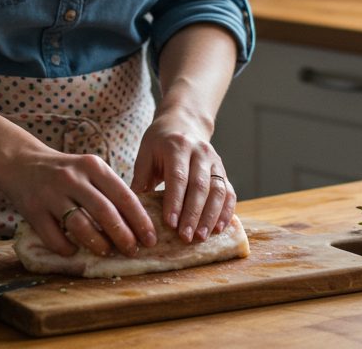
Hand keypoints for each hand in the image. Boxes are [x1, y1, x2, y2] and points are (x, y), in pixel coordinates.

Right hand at [0, 148, 157, 258]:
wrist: (20, 163)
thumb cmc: (64, 171)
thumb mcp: (88, 170)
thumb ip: (109, 190)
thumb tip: (137, 223)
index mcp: (93, 166)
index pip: (124, 196)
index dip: (140, 221)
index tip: (150, 239)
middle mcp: (73, 178)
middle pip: (105, 212)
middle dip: (123, 236)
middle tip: (132, 251)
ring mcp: (52, 194)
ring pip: (80, 226)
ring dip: (98, 244)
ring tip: (107, 251)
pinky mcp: (33, 210)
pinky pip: (54, 237)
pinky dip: (67, 248)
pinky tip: (74, 250)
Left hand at [131, 108, 235, 242]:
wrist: (183, 124)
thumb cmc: (159, 143)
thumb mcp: (146, 154)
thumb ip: (140, 180)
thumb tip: (131, 210)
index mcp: (178, 146)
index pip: (178, 177)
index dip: (175, 202)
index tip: (170, 224)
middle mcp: (201, 152)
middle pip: (200, 186)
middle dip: (193, 214)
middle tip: (186, 237)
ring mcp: (215, 162)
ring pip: (218, 191)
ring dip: (210, 216)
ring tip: (201, 237)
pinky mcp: (223, 171)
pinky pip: (229, 192)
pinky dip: (225, 211)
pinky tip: (218, 228)